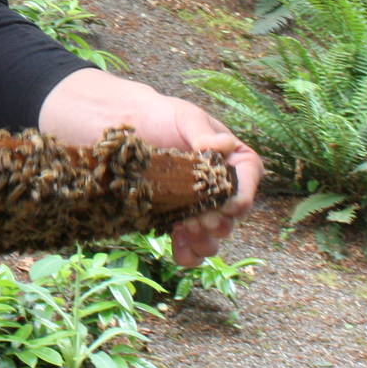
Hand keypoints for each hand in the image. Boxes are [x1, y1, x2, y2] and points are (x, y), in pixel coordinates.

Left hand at [37, 67, 260, 267]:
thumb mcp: (181, 116)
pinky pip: (187, 243)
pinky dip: (187, 252)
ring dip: (206, 241)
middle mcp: (215, 183)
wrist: (117, 129)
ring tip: (190, 234)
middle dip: (221, 222)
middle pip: (232, 212)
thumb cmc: (154, 115)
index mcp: (226, 155)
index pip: (249, 174)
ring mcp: (194, 203)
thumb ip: (202, 131)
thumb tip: (225, 146)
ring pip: (213, 232)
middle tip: (202, 222)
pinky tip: (179, 252)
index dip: (246, 193)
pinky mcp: (172, 218)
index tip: (230, 205)